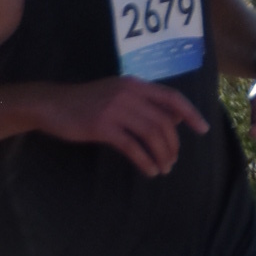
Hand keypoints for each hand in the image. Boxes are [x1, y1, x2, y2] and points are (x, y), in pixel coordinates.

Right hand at [38, 76, 207, 177]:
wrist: (51, 104)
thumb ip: (144, 102)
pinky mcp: (102, 127)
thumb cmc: (86, 101)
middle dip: (173, 144)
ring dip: (162, 154)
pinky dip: (145, 161)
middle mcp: (129, 94)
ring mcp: (115, 109)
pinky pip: (132, 147)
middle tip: (173, 160)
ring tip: (163, 168)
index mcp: (135, 84)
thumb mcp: (118, 93)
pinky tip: (149, 170)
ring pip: (151, 135)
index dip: (191, 113)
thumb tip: (176, 118)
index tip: (203, 129)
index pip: (172, 97)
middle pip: (163, 121)